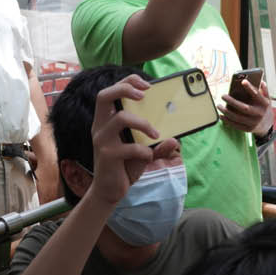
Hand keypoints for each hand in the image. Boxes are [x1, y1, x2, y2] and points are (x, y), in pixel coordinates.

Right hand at [84, 75, 161, 206]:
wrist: (109, 192)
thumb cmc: (124, 167)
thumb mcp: (143, 153)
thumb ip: (158, 147)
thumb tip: (175, 140)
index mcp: (106, 121)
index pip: (110, 92)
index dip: (126, 82)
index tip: (146, 85)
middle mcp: (100, 127)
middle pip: (104, 96)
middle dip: (124, 89)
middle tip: (144, 95)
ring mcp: (102, 141)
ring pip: (121, 118)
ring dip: (143, 123)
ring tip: (155, 134)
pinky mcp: (108, 156)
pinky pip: (131, 147)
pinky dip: (144, 151)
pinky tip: (147, 157)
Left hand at [220, 80, 272, 133]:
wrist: (267, 125)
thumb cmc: (263, 108)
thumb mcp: (266, 98)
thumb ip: (263, 90)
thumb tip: (260, 80)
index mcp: (264, 104)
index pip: (257, 95)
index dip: (250, 88)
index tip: (243, 81)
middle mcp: (259, 114)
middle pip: (244, 108)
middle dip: (232, 102)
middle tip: (223, 96)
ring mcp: (254, 122)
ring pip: (238, 117)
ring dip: (226, 112)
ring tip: (219, 106)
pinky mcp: (248, 129)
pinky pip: (236, 125)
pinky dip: (227, 121)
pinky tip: (221, 115)